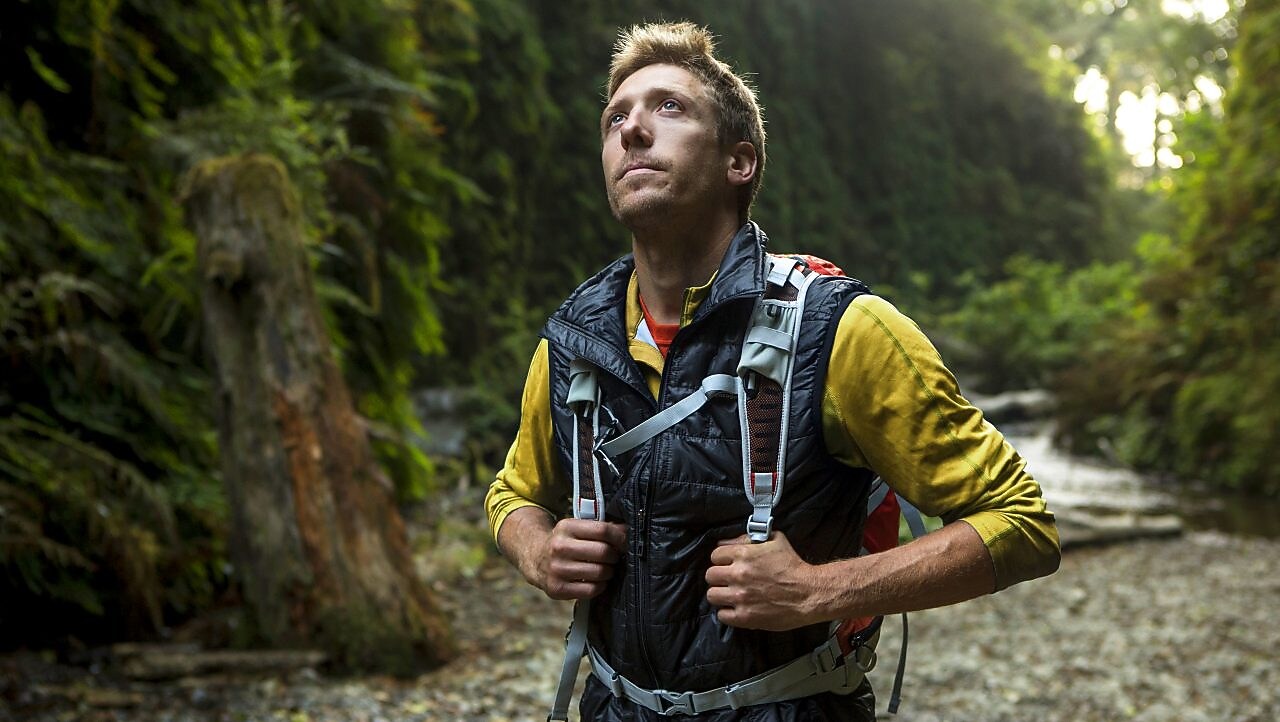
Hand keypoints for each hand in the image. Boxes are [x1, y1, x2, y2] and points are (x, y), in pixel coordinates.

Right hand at [539, 518, 627, 599]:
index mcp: (566, 527)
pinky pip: (592, 590)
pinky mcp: (557, 589)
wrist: (535, 557)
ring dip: (608, 572)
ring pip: (600, 572)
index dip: (620, 537)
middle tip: (613, 557)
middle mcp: (559, 547)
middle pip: (604, 552)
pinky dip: (599, 586)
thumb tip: (626, 531)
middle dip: (614, 556)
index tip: (625, 542)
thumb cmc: (565, 542)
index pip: (603, 530)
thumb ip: (601, 528)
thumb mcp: (577, 528)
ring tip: (604, 568)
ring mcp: (557, 569)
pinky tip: (595, 580)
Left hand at [704, 530, 819, 630]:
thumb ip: (748, 539)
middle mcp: (738, 575)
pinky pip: (722, 615)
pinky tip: (736, 609)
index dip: (721, 560)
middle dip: (718, 577)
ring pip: (712, 595)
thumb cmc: (793, 566)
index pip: (715, 555)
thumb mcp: (774, 541)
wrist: (809, 593)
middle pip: (710, 576)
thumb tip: (725, 543)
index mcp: (743, 554)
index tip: (727, 565)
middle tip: (728, 581)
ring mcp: (740, 597)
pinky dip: (727, 613)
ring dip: (720, 595)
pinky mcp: (745, 617)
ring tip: (730, 595)